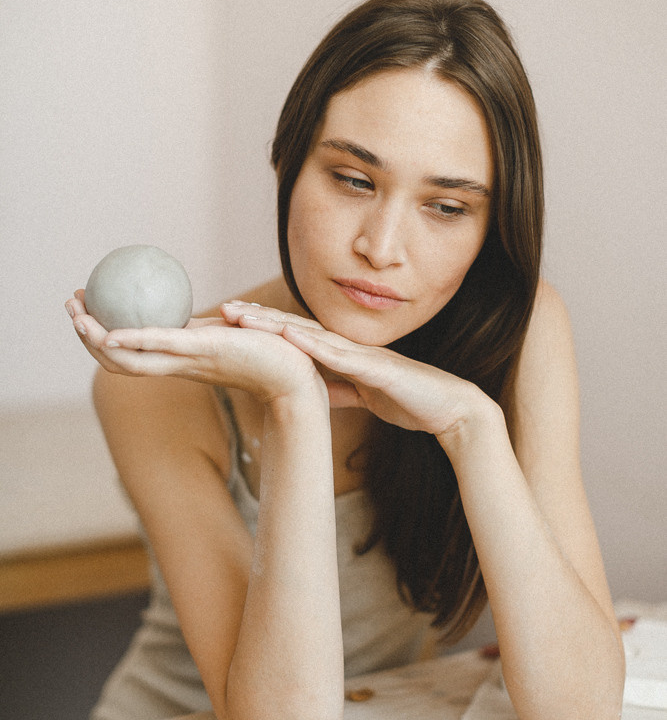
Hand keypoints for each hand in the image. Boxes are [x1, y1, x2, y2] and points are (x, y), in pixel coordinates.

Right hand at [65, 291, 324, 404]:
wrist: (297, 378)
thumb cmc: (272, 356)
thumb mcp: (234, 337)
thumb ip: (215, 329)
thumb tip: (213, 309)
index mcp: (181, 358)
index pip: (131, 353)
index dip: (102, 336)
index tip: (86, 310)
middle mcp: (177, 363)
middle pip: (118, 357)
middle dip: (87, 334)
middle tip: (70, 306)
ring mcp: (187, 359)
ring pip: (129, 356)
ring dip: (96, 337)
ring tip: (76, 313)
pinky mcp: (203, 350)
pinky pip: (160, 345)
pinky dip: (132, 339)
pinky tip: (108, 331)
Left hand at [221, 302, 491, 438]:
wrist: (450, 409)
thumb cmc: (410, 400)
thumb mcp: (363, 395)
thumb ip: (340, 388)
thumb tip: (313, 390)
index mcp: (343, 355)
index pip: (295, 338)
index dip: (264, 329)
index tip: (232, 322)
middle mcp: (349, 348)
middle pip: (295, 329)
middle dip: (259, 320)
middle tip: (223, 310)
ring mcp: (363, 355)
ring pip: (311, 336)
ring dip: (276, 326)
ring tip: (244, 319)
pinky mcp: (378, 369)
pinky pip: (342, 356)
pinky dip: (315, 347)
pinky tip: (291, 338)